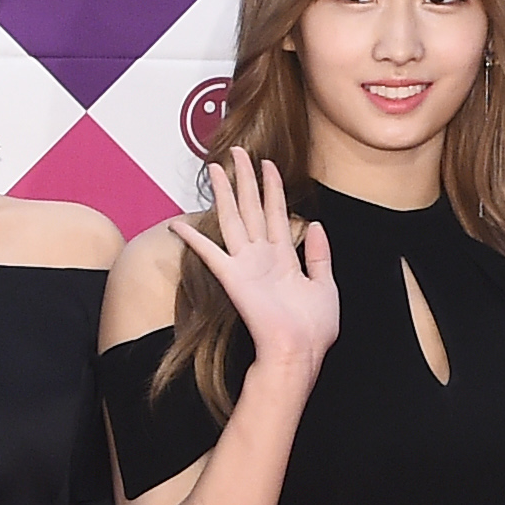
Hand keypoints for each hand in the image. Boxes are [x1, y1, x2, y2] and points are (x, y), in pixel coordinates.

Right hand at [164, 145, 337, 375]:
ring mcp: (247, 265)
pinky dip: (193, 239)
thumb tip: (317, 227)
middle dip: (245, 179)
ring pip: (233, 219)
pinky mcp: (233, 278)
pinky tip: (178, 223)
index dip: (272, 187)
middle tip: (238, 152)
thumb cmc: (313, 329)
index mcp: (285, 257)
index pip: (277, 212)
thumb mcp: (326, 285)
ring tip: (217, 168)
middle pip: (252, 208)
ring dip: (225, 193)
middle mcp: (263, 256)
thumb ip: (320, 255)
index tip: (268, 163)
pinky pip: (209, 253)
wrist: (299, 352)